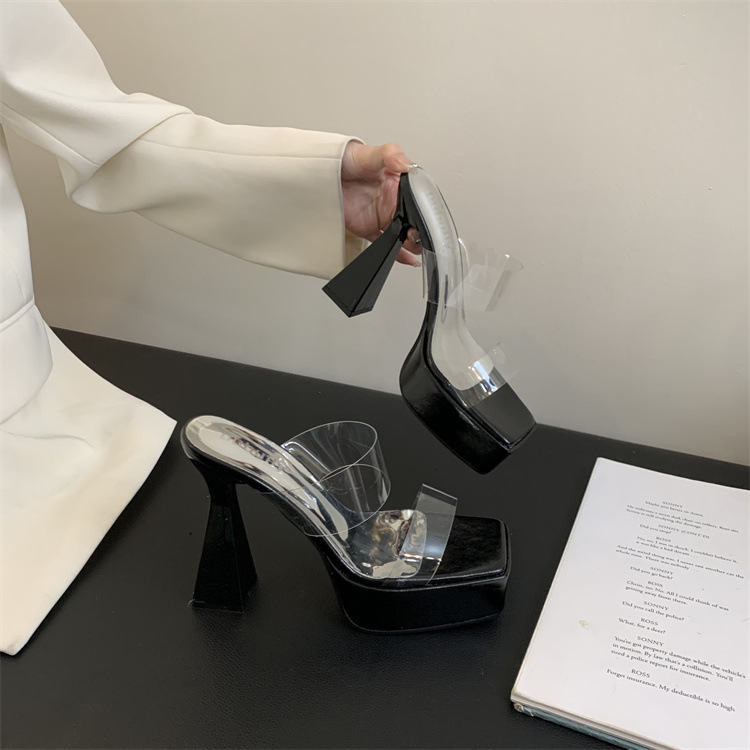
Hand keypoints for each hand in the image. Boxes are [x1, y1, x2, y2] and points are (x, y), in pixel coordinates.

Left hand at [341, 141, 421, 265]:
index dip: (425, 209)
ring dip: (412, 243)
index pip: (418, 198)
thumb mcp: (372, 153)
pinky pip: (386, 242)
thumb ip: (391, 155)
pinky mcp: (368, 228)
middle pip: (413, 220)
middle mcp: (392, 201)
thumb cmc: (347, 159)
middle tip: (420, 234)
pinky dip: (398, 253)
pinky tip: (409, 259)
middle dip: (421, 230)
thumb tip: (406, 164)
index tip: (427, 217)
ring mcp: (381, 216)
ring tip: (416, 246)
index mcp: (398, 182)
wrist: (321, 172)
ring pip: (403, 234)